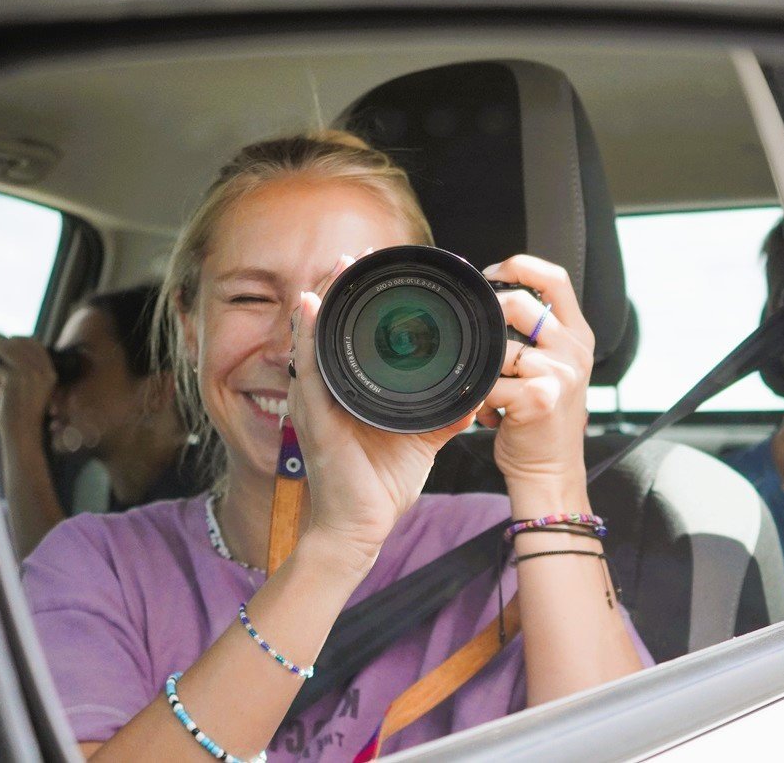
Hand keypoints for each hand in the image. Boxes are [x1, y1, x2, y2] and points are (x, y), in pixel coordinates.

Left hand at [0, 335, 56, 441]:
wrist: (22, 433)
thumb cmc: (22, 413)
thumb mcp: (30, 389)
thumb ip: (22, 371)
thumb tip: (7, 352)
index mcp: (50, 374)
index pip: (36, 346)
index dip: (20, 338)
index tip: (7, 337)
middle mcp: (43, 372)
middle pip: (21, 345)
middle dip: (3, 339)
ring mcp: (30, 375)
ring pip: (8, 351)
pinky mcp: (14, 380)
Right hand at [289, 252, 476, 555]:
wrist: (358, 530)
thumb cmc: (378, 486)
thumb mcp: (420, 438)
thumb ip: (444, 412)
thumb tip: (476, 392)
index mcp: (349, 390)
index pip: (349, 335)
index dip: (359, 301)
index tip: (379, 268)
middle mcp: (326, 389)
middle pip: (327, 326)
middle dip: (339, 287)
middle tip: (357, 253)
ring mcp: (316, 401)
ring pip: (313, 337)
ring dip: (324, 298)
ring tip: (338, 266)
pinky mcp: (314, 417)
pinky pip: (307, 367)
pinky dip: (307, 333)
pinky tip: (309, 305)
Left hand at [478, 255, 595, 501]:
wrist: (550, 469)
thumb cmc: (541, 420)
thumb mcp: (552, 369)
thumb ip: (534, 337)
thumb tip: (492, 302)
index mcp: (578, 336)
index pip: (556, 279)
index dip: (521, 265)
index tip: (492, 273)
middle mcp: (574, 350)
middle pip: (520, 303)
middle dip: (488, 318)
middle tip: (475, 339)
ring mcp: (560, 373)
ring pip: (500, 346)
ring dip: (483, 368)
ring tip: (487, 388)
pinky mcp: (539, 398)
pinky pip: (490, 382)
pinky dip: (480, 397)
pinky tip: (489, 412)